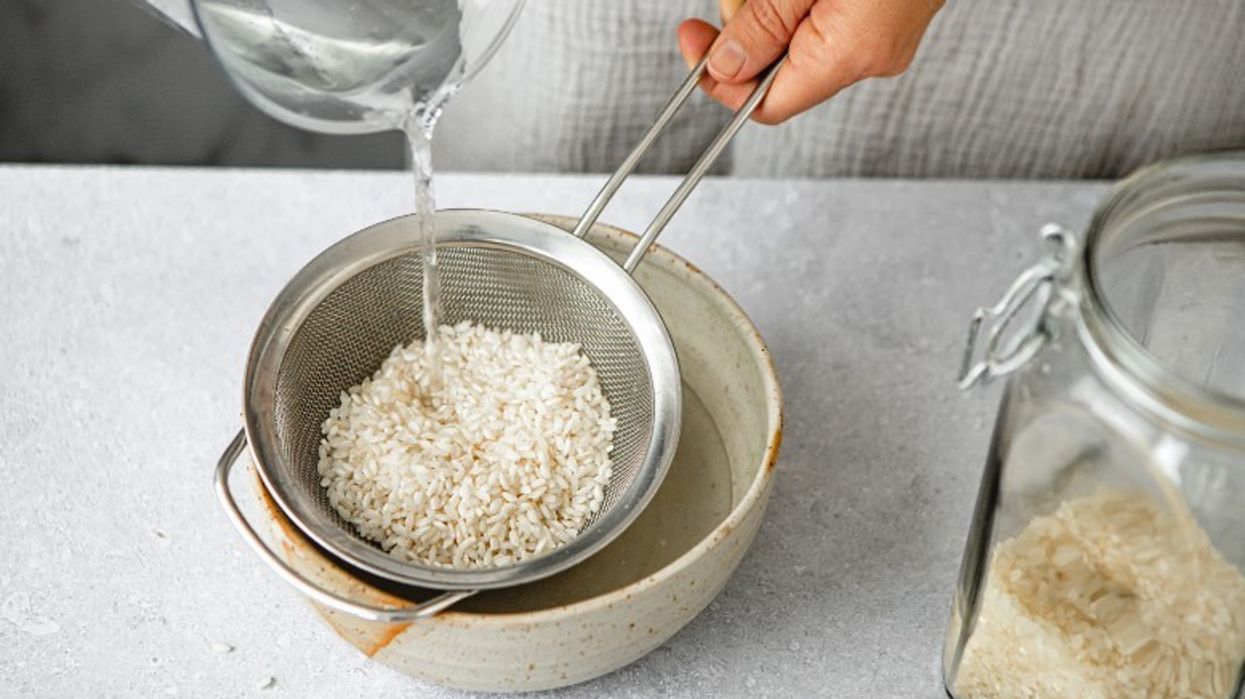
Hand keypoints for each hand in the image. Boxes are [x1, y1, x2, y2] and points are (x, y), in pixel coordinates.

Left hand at [678, 0, 942, 123]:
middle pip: (782, 70)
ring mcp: (885, 36)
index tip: (692, 42)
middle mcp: (873, 55)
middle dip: (747, 29)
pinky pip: (826, 21)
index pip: (766, 104)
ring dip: (773, 8)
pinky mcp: (887, 15)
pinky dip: (800, 2)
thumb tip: (724, 65)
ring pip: (801, 41)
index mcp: (852, 52)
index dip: (721, 80)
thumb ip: (762, 25)